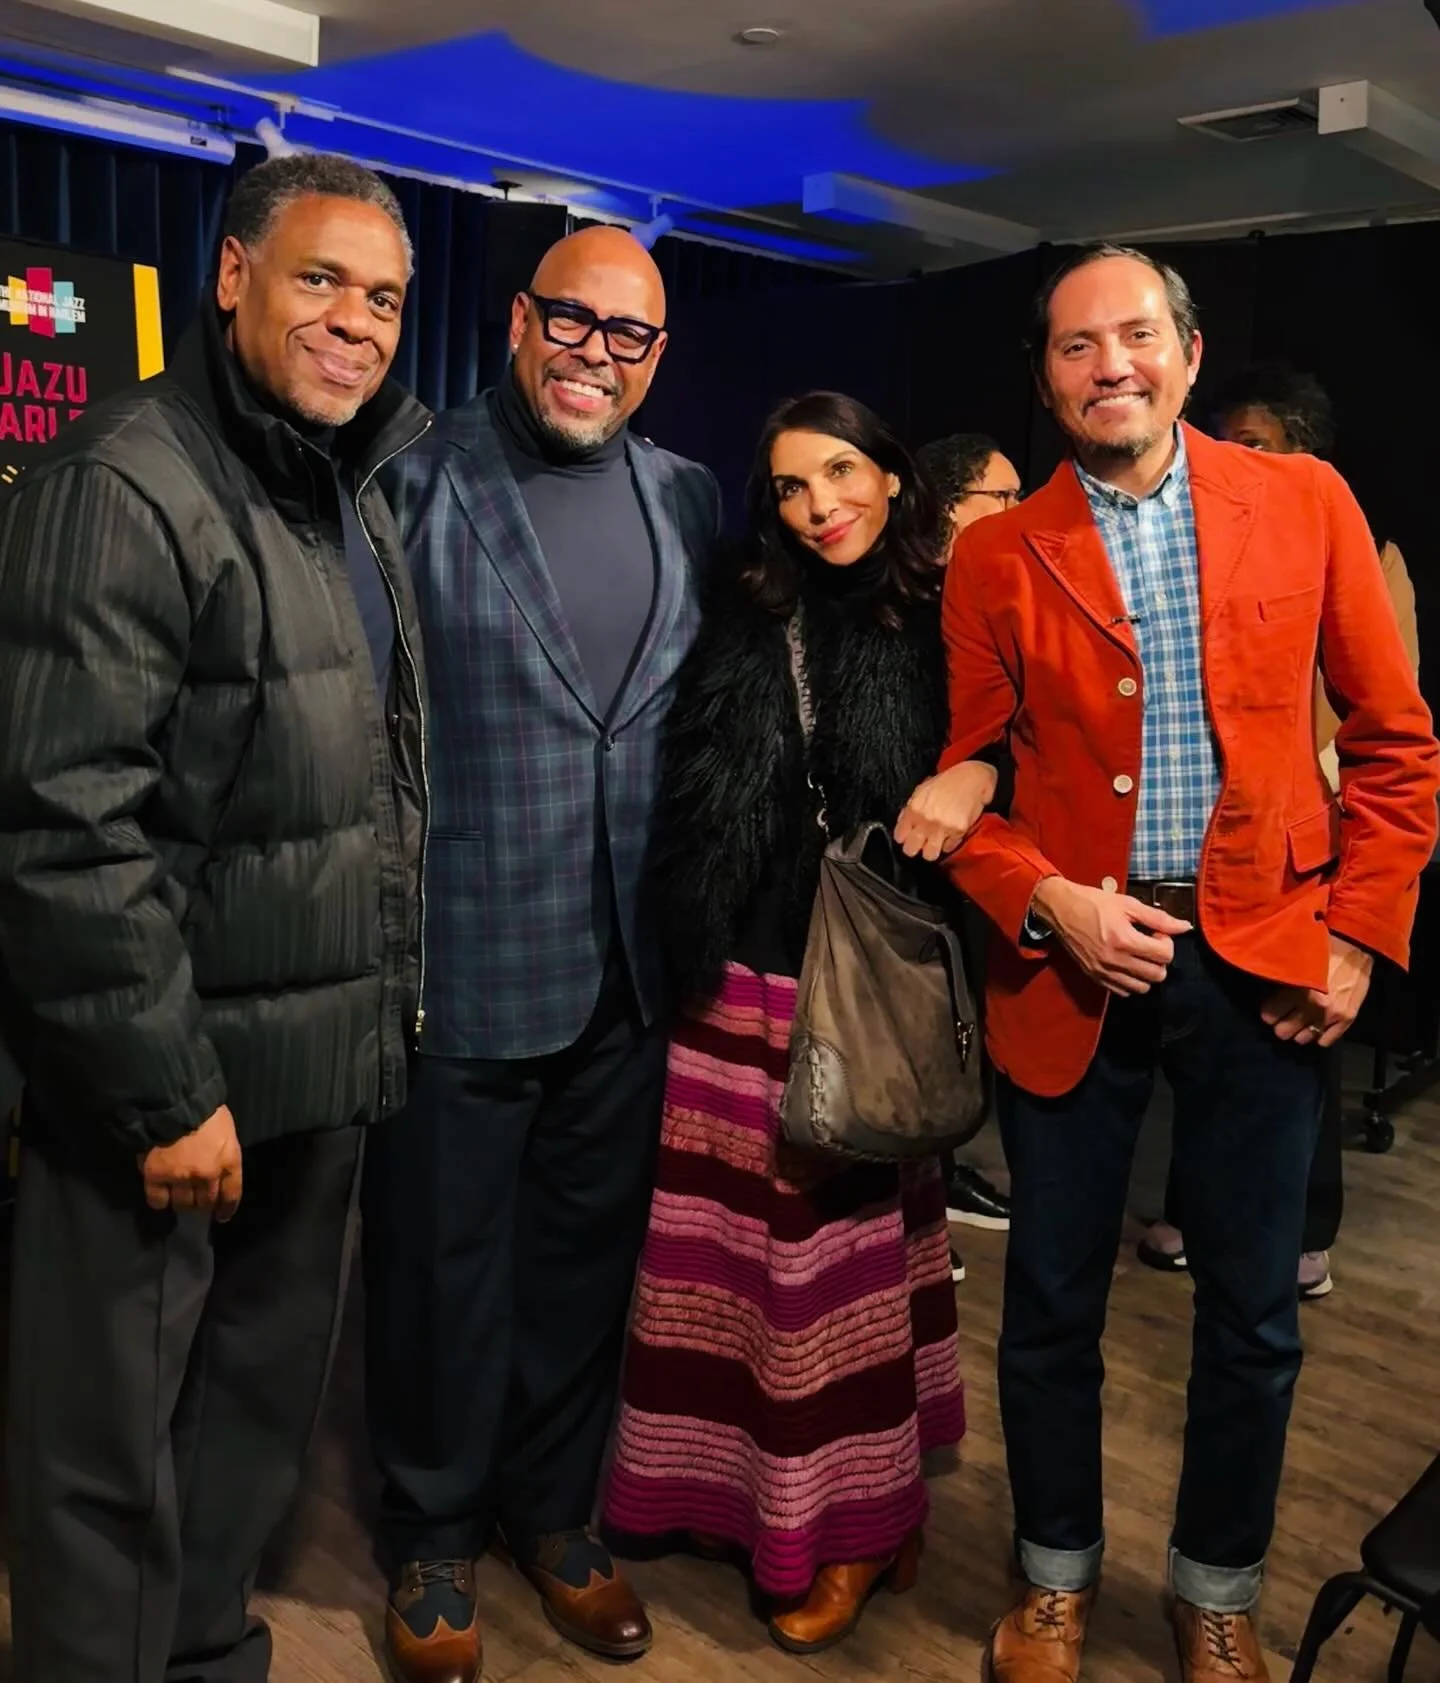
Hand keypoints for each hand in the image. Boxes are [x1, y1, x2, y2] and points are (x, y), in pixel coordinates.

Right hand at [138, 1104, 242, 1220]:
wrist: (173, 1100)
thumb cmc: (204, 1108)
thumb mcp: (224, 1129)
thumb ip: (222, 1151)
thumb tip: (216, 1164)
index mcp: (229, 1160)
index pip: (232, 1194)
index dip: (226, 1208)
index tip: (221, 1216)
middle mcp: (208, 1175)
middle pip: (206, 1202)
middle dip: (202, 1203)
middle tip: (195, 1200)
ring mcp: (181, 1178)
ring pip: (183, 1204)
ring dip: (181, 1202)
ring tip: (176, 1195)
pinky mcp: (156, 1176)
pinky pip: (158, 1200)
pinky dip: (159, 1201)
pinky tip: (159, 1196)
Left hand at [895, 760, 999, 860]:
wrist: (971, 778)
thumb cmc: (947, 783)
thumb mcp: (921, 791)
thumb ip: (910, 809)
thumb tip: (904, 825)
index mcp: (914, 809)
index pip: (899, 836)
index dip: (904, 838)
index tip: (908, 837)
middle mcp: (926, 820)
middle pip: (911, 850)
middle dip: (914, 848)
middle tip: (920, 843)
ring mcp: (942, 828)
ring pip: (929, 855)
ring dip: (931, 850)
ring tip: (935, 843)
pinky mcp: (958, 831)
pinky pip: (948, 848)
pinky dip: (949, 843)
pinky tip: (950, 834)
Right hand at [1033, 876, 1191, 995]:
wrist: (1060, 909)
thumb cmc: (1093, 902)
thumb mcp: (1128, 904)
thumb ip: (1158, 917)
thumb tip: (1184, 927)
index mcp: (1124, 939)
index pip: (1165, 956)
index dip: (1167, 943)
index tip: (1157, 933)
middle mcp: (1115, 960)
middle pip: (1157, 975)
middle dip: (1159, 960)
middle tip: (1149, 944)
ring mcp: (1104, 971)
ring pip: (1142, 988)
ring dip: (1146, 973)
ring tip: (1138, 956)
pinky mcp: (1095, 977)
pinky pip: (1123, 991)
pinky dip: (1130, 981)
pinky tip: (1126, 964)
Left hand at [1261, 933, 1373, 1048]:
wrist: (1356, 944)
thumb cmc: (1321, 948)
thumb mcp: (1295, 962)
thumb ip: (1281, 982)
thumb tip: (1267, 997)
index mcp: (1296, 989)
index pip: (1268, 1016)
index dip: (1268, 1011)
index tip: (1271, 1006)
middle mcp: (1313, 1006)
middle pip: (1283, 1032)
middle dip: (1281, 1023)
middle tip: (1285, 1015)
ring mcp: (1331, 1015)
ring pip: (1302, 1039)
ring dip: (1300, 1030)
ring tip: (1302, 1019)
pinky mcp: (1347, 1019)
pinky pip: (1324, 1041)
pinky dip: (1319, 1035)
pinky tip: (1317, 1023)